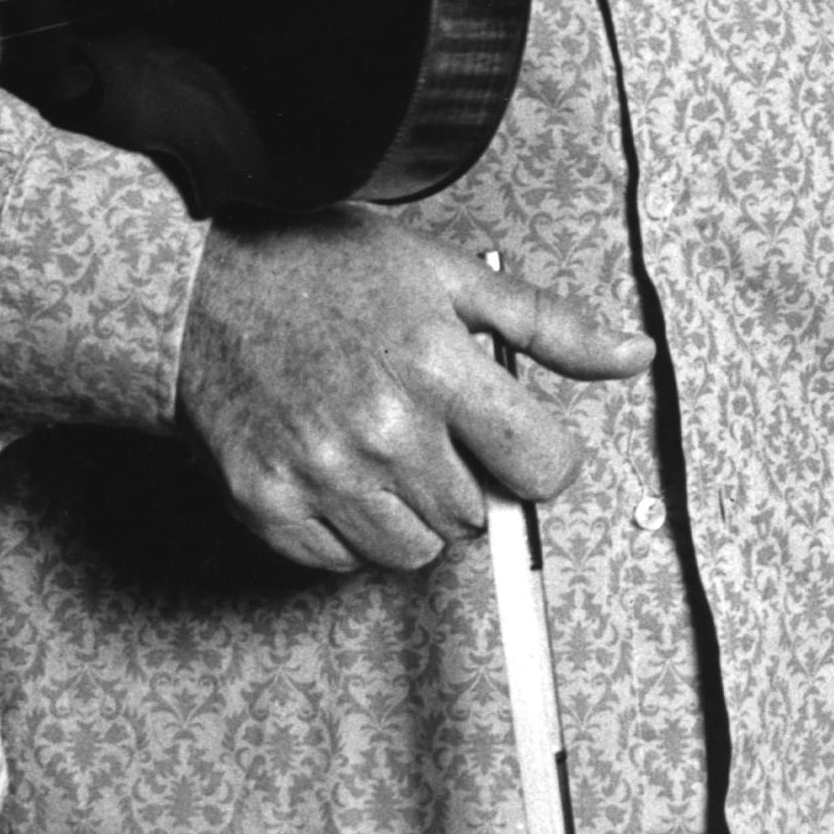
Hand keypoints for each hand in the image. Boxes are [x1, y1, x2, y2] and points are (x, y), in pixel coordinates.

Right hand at [174, 205, 654, 572]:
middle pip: (477, 516)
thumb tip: (634, 356)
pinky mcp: (266, 505)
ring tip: (382, 448)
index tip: (515, 438)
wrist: (199, 287)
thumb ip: (549, 326)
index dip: (540, 455)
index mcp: (439, 368)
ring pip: (414, 552)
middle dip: (468, 477)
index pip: (542, 467)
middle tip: (428, 425)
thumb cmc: (325, 270)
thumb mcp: (449, 274)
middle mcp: (382, 430)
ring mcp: (320, 474)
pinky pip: (341, 563)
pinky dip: (347, 530)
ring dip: (412, 512)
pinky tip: (333, 468)